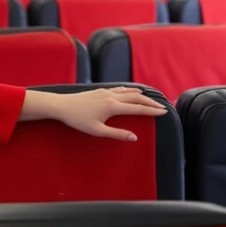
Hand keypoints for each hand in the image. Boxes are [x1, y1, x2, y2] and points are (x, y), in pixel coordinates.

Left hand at [48, 87, 167, 140]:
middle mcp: (111, 97)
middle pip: (136, 98)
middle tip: (162, 106)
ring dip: (141, 95)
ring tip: (150, 98)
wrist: (61, 105)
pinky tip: (129, 91)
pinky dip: (128, 90)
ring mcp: (105, 92)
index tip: (164, 111)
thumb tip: (134, 137)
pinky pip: (119, 89)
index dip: (152, 110)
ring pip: (128, 91)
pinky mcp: (99, 90)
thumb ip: (116, 134)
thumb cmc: (77, 120)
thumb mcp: (97, 130)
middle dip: (150, 102)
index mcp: (113, 107)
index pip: (138, 108)